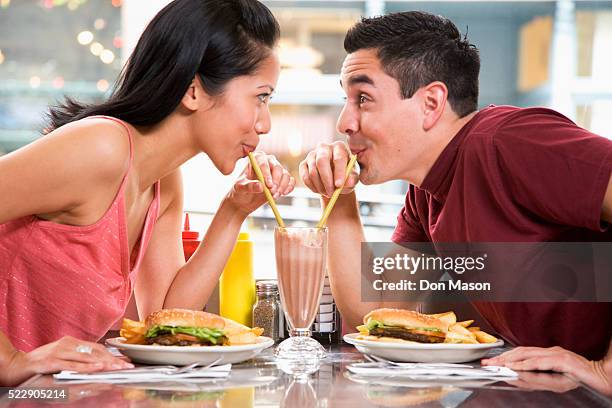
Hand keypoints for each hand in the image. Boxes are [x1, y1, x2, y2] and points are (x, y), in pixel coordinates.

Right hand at [1, 336, 132, 385]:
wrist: (16, 365)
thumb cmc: (40, 362)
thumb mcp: (62, 357)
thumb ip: (77, 358)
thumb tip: (98, 362)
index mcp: (71, 342)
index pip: (97, 348)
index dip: (112, 354)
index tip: (125, 361)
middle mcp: (67, 344)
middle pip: (95, 352)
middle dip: (113, 360)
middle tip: (127, 366)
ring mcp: (59, 352)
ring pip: (87, 357)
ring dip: (104, 363)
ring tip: (118, 367)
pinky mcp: (51, 361)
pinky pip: (72, 365)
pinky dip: (86, 367)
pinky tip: (97, 368)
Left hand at [225, 151, 294, 214]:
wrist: (243, 200)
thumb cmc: (239, 190)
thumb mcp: (239, 188)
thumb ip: (248, 186)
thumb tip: (261, 186)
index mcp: (256, 159)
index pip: (264, 163)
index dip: (267, 174)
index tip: (268, 185)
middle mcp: (268, 162)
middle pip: (277, 167)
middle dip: (276, 180)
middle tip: (272, 191)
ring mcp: (276, 171)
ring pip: (285, 174)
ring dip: (282, 186)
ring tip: (275, 196)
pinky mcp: (282, 180)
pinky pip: (291, 181)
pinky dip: (289, 187)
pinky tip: (283, 193)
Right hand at [299, 141, 358, 197]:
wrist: (335, 179)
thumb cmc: (346, 176)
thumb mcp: (353, 178)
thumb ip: (353, 179)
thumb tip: (348, 182)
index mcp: (339, 147)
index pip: (338, 158)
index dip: (338, 172)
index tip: (339, 185)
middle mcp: (324, 147)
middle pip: (321, 161)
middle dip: (326, 180)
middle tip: (331, 193)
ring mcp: (312, 155)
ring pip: (312, 172)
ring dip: (320, 187)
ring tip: (328, 193)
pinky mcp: (303, 164)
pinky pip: (305, 177)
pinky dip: (312, 187)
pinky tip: (320, 191)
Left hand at [482, 346, 611, 395]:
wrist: (602, 377)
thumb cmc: (579, 378)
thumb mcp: (555, 380)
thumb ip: (537, 378)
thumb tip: (517, 378)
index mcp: (547, 353)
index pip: (521, 352)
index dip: (505, 356)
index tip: (491, 362)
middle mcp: (550, 350)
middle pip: (520, 351)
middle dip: (502, 357)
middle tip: (487, 363)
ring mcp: (556, 354)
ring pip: (528, 355)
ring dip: (509, 360)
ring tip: (497, 365)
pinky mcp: (563, 360)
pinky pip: (540, 362)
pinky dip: (526, 365)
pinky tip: (516, 368)